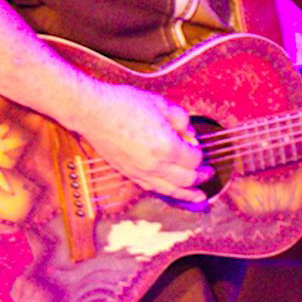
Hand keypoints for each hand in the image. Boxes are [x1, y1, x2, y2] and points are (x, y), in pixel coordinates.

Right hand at [73, 81, 209, 201]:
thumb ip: (180, 118)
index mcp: (167, 146)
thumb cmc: (124, 104)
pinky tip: (172, 192)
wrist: (93, 112)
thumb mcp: (160, 103)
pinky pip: (153, 188)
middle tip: (209, 173)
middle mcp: (156, 164)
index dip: (200, 154)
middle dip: (201, 177)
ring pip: (170, 190)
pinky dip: (166, 192)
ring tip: (199, 197)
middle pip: (187, 179)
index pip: (194, 159)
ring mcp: (141, 171)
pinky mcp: (129, 173)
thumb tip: (190, 131)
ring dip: (188, 194)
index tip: (199, 147)